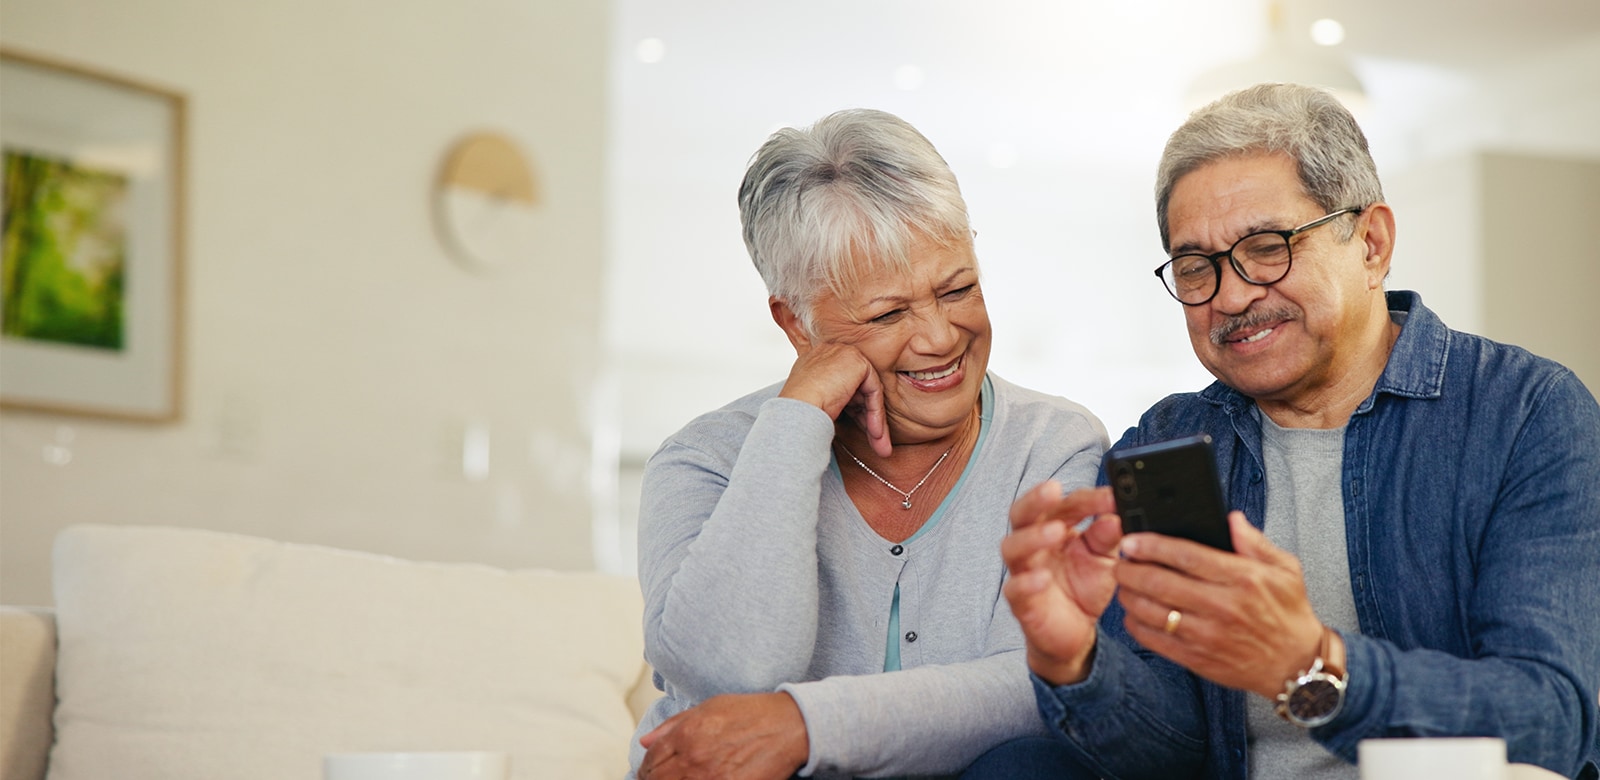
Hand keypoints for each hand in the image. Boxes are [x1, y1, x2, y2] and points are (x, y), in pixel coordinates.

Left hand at [636, 692, 808, 779]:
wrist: (788, 726)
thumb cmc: (751, 713)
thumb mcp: (710, 707)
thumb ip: (674, 724)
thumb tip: (646, 740)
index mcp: (686, 733)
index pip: (651, 759)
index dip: (646, 768)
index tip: (649, 772)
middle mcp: (694, 757)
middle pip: (657, 779)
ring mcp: (710, 778)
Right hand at [777, 342, 889, 456]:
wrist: (797, 411)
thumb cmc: (799, 413)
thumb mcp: (815, 401)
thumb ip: (833, 398)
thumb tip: (849, 411)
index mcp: (814, 360)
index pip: (842, 383)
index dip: (852, 409)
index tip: (859, 430)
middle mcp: (828, 352)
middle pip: (857, 387)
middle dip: (866, 417)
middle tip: (874, 441)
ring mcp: (843, 353)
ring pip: (867, 391)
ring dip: (874, 420)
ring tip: (880, 445)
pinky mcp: (856, 361)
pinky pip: (873, 389)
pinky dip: (876, 413)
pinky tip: (876, 433)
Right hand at [1001, 482, 1121, 684]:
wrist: (1076, 633)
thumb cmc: (1083, 587)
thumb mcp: (1104, 560)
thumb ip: (1108, 538)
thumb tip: (1115, 515)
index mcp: (1054, 528)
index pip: (1064, 505)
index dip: (1086, 499)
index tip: (1110, 497)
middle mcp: (1033, 545)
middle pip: (1022, 514)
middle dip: (1035, 500)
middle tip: (1053, 490)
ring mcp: (1023, 572)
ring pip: (1013, 547)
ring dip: (1032, 537)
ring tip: (1056, 532)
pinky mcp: (1021, 602)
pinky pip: (1015, 589)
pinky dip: (1026, 582)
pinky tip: (1043, 578)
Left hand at [1114, 511, 1324, 697]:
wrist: (1296, 665)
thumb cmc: (1288, 612)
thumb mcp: (1285, 569)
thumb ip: (1254, 542)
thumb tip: (1231, 519)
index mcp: (1243, 578)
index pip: (1186, 555)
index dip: (1153, 545)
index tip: (1132, 540)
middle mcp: (1223, 606)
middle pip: (1161, 582)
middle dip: (1131, 568)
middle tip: (1120, 561)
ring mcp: (1208, 635)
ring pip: (1152, 611)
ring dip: (1129, 595)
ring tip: (1124, 584)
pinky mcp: (1198, 658)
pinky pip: (1156, 639)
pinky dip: (1137, 624)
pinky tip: (1134, 613)